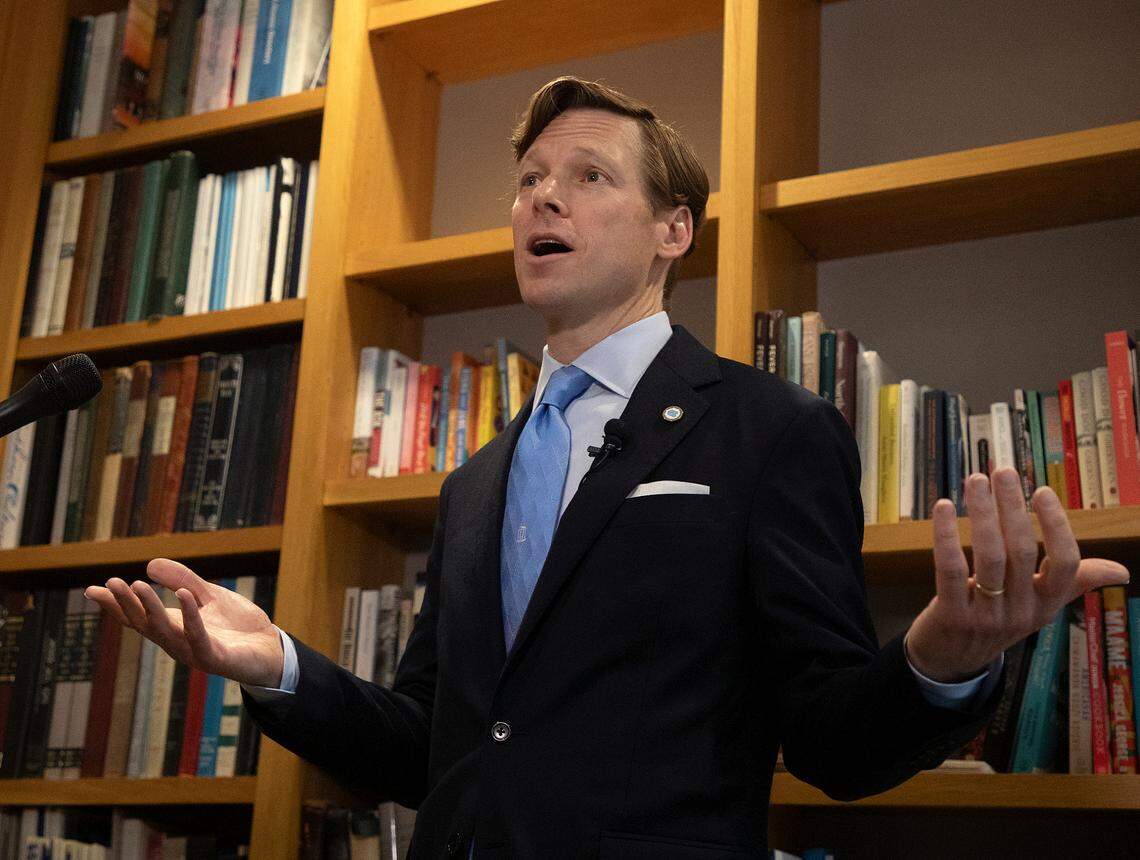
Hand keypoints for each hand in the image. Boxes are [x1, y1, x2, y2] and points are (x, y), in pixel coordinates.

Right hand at [84, 558, 283, 687]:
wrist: (271, 650)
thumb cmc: (238, 627)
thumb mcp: (209, 596)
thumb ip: (184, 581)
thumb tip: (150, 563)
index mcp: (173, 628)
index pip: (138, 617)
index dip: (116, 605)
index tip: (91, 589)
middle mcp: (177, 642)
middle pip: (144, 624)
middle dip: (126, 604)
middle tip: (109, 583)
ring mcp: (194, 652)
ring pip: (165, 630)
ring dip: (150, 608)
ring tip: (136, 584)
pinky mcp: (215, 658)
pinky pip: (199, 637)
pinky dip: (191, 617)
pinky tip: (184, 595)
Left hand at [906, 467, 1129, 682]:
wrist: (950, 662)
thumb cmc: (996, 619)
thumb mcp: (1038, 605)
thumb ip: (1072, 582)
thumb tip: (1122, 571)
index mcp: (1047, 603)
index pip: (1066, 563)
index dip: (1057, 525)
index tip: (1042, 491)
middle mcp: (1022, 611)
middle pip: (1022, 551)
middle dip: (1012, 507)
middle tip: (1002, 471)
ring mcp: (986, 616)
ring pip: (988, 556)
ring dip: (982, 513)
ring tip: (975, 480)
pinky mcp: (952, 616)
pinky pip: (948, 569)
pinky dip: (946, 535)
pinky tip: (943, 507)